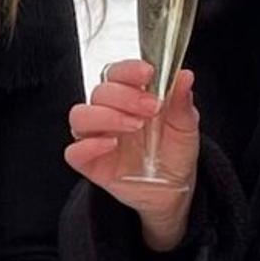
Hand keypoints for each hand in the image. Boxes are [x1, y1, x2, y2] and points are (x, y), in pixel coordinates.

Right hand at [65, 59, 197, 251]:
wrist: (174, 190)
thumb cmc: (175, 154)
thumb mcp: (186, 126)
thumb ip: (181, 102)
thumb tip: (185, 76)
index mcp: (129, 97)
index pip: (117, 73)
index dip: (128, 70)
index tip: (147, 73)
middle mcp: (109, 113)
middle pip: (99, 92)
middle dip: (125, 96)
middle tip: (151, 108)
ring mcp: (97, 138)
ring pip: (80, 117)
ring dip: (105, 116)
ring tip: (133, 126)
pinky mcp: (90, 163)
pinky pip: (74, 152)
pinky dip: (88, 146)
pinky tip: (110, 145)